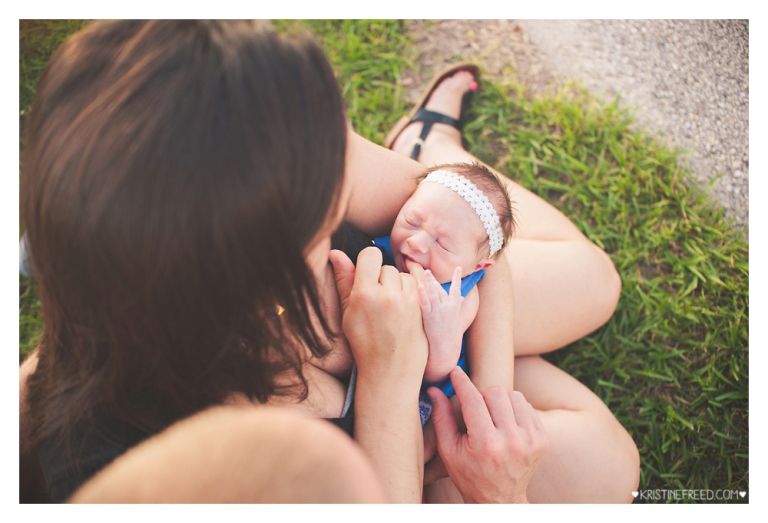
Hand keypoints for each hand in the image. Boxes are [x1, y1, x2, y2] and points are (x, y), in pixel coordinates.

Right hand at [328, 247, 427, 380]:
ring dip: (398, 285)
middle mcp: (388, 295)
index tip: (366, 275)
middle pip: (387, 267)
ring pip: (404, 275)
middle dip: (382, 279)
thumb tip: (334, 252)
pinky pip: (418, 285)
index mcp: (364, 294)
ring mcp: (408, 301)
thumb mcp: (348, 313)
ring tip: (391, 305)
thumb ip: (344, 280)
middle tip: (377, 300)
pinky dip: (411, 292)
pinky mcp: (423, 307)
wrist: (390, 370)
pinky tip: (404, 306)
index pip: (370, 255)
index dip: (367, 262)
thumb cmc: (365, 344)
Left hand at [418, 267, 464, 381]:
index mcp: (455, 306)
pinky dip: (422, 295)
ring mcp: (439, 312)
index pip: (456, 288)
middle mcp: (448, 307)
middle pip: (440, 288)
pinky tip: (418, 287)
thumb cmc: (450, 335)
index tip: (459, 268)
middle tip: (426, 269)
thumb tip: (462, 297)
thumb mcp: (458, 319)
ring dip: (428, 282)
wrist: (445, 351)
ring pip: (433, 293)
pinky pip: (425, 304)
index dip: (458, 277)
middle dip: (433, 278)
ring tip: (424, 272)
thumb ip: (460, 306)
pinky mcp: (429, 318)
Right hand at [426, 367, 548, 502]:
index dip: (462, 382)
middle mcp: (512, 441)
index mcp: (486, 444)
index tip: (456, 372)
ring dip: (500, 400)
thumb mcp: (448, 450)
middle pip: (496, 392)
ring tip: (492, 416)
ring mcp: (531, 440)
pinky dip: (514, 410)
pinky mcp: (543, 439)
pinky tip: (506, 424)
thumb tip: (434, 390)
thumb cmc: (469, 475)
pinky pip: (527, 406)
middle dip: (482, 395)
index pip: (473, 400)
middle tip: (475, 407)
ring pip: (514, 395)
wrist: (501, 500)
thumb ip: (441, 418)